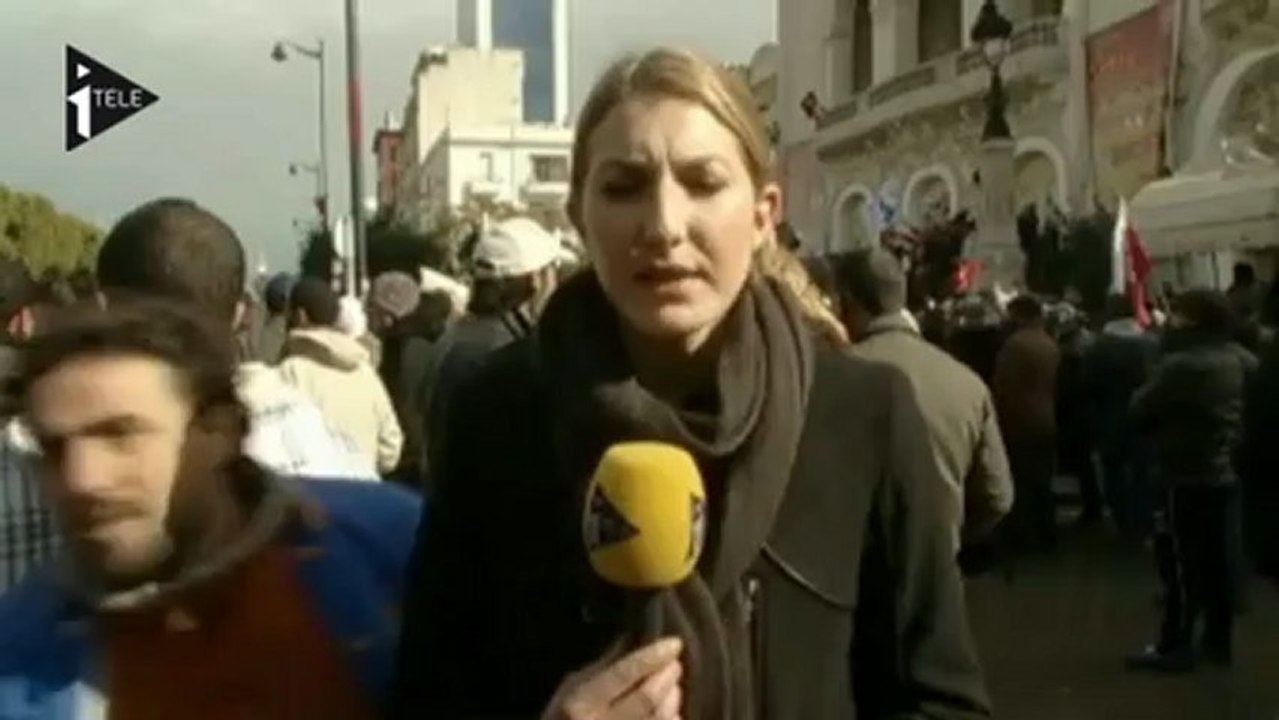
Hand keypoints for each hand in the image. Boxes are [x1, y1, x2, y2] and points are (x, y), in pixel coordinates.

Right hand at [541, 638, 683, 719]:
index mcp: (580, 705)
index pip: (622, 674)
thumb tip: (631, 642)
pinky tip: (672, 714)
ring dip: (673, 699)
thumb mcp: (569, 690)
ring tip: (672, 687)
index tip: (674, 643)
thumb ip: (600, 668)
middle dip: (667, 676)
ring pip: (661, 719)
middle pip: (647, 698)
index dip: (651, 657)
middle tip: (674, 665)